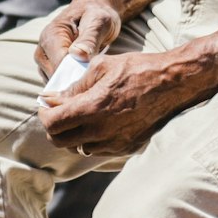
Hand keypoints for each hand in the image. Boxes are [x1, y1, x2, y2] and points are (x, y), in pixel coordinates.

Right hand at [35, 0, 122, 80]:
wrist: (94, 10)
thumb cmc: (97, 14)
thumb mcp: (99, 22)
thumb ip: (89, 38)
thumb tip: (78, 55)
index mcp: (52, 35)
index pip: (60, 64)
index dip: (77, 74)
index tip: (94, 77)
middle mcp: (43, 47)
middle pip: (55, 75)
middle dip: (74, 80)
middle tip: (94, 78)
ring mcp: (44, 58)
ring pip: (54, 81)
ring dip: (71, 83)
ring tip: (90, 76)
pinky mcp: (48, 65)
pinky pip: (56, 81)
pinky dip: (68, 83)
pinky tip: (83, 78)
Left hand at [39, 50, 191, 155]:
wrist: (173, 83)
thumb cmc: (137, 69)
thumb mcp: (101, 67)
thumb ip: (74, 86)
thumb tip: (52, 98)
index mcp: (92, 108)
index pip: (52, 124)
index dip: (44, 114)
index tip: (47, 104)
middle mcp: (102, 131)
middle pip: (61, 142)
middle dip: (55, 127)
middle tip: (59, 111)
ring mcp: (116, 143)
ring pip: (79, 148)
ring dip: (74, 134)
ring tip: (81, 115)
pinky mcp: (128, 148)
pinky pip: (99, 150)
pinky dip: (93, 139)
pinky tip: (101, 122)